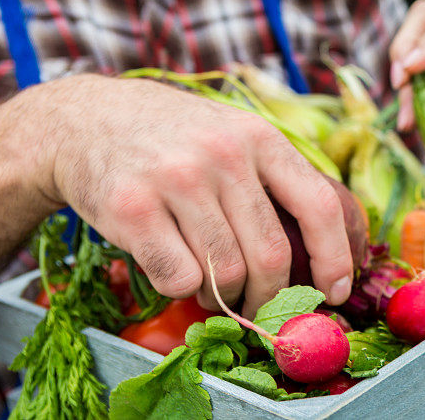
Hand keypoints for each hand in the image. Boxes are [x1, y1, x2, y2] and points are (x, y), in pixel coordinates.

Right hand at [42, 75, 351, 316]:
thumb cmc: (176, 139)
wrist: (87, 120)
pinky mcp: (132, 207)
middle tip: (258, 304)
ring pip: (225, 274)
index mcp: (260, 137)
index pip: (318, 206)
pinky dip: (182, 289)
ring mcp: (176, 179)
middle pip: (270, 256)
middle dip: (270, 296)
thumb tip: (332, 249)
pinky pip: (178, 278)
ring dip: (223, 296)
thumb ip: (277, 179)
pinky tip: (175, 267)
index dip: (335, 258)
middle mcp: (223, 154)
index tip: (336, 292)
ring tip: (212, 284)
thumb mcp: (234, 134)